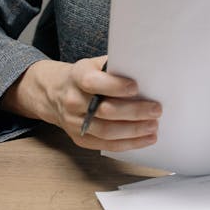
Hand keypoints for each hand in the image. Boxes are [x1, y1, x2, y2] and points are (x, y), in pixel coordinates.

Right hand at [0, 56, 160, 151]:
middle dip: (133, 111)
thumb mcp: (94, 64)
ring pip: (106, 131)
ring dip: (133, 131)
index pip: (93, 82)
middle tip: (155, 109)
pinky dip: (128, 144)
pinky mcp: (80, 139)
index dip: (115, 86)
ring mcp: (75, 123)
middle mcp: (73, 101)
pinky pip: (105, 145)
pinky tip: (145, 139)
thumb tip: (145, 71)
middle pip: (104, 111)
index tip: (136, 87)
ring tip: (153, 126)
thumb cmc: (84, 76)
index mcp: (77, 76)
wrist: (54, 93)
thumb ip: (115, 67)